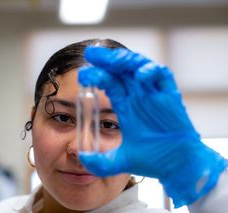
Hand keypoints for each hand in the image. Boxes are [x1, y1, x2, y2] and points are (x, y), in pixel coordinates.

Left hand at [78, 46, 226, 206]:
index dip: (97, 76)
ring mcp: (153, 94)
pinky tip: (140, 76)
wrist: (177, 166)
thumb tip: (81, 159)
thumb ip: (100, 162)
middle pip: (121, 70)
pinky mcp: (170, 96)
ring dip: (126, 61)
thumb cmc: (152, 159)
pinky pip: (162, 76)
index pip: (109, 83)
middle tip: (91, 53)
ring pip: (139, 67)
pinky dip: (152, 72)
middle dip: (107, 60)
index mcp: (126, 105)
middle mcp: (138, 96)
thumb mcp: (121, 160)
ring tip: (112, 60)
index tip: (82, 75)